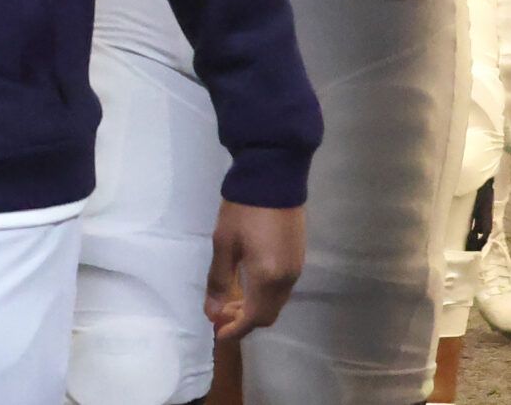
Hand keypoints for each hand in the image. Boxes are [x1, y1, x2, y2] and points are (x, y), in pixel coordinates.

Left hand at [203, 200, 303, 339]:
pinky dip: (264, 295)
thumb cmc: (244, 210)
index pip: (254, 318)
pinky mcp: (298, 256)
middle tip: (221, 313)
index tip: (219, 333)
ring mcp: (296, 268)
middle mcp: (287, 279)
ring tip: (231, 298)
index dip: (236, 330)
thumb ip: (218, 280)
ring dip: (255, 307)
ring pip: (276, 302)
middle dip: (244, 320)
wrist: (274, 176)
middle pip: (268, 314)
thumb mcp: (224, 243)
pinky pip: (282, 289)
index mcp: (268, 278)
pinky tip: (248, 282)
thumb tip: (212, 312)